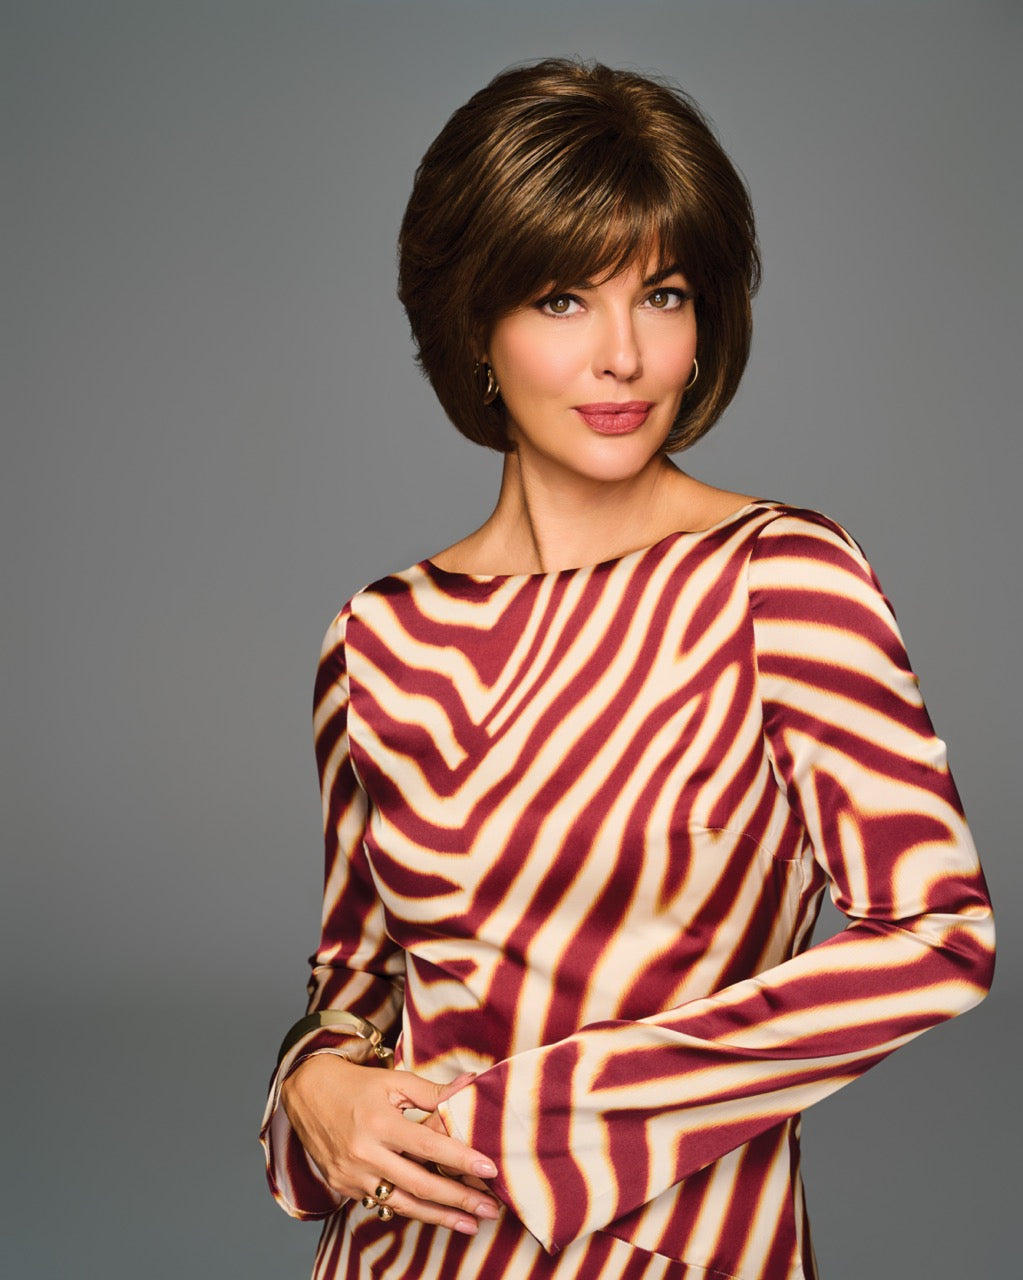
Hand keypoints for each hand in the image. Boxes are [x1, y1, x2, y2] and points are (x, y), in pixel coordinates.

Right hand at [281, 1055, 499, 1233]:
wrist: (307, 1094)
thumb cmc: (356, 1084)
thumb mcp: (393, 1080)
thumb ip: (432, 1091)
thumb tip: (471, 1083)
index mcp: (379, 1122)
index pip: (428, 1145)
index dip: (461, 1159)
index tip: (490, 1170)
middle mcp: (365, 1153)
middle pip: (419, 1183)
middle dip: (459, 1199)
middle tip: (491, 1209)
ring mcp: (352, 1174)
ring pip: (403, 1203)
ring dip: (439, 1217)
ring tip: (470, 1225)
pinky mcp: (344, 1187)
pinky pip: (383, 1203)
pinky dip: (412, 1210)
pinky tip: (436, 1215)